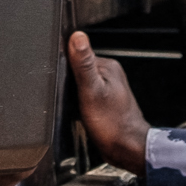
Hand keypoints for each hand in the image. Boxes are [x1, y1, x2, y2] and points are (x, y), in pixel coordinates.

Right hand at [66, 32, 151, 171]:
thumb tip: (77, 36)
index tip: (59, 80)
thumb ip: (83, 64)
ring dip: (70, 93)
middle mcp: (109, 75)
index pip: (77, 54)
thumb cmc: (112, 124)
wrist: (126, 149)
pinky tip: (76, 111)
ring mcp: (107, 89)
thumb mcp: (91, 91)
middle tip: (66, 97)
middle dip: (66, 81)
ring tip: (72, 105)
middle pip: (76, 70)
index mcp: (107, 66)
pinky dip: (75, 102)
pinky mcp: (103, 102)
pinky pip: (82, 97)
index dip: (62, 66)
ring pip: (78, 84)